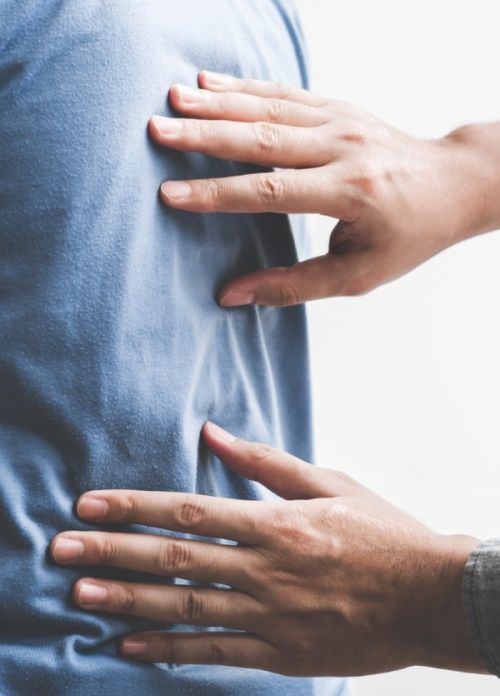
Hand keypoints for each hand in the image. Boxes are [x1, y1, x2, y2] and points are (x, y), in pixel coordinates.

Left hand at [51, 423, 482, 675]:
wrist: (431, 597)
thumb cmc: (382, 533)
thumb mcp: (330, 482)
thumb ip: (267, 462)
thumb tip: (214, 432)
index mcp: (277, 522)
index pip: (190, 512)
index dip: (135, 508)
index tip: (90, 505)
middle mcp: (267, 569)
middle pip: (176, 560)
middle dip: (113, 554)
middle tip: (61, 551)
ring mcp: (273, 615)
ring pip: (187, 608)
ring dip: (129, 602)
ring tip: (80, 595)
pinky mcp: (282, 652)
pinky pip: (217, 652)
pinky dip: (172, 650)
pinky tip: (132, 645)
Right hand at [147, 72, 497, 305]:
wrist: (449, 184)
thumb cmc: (404, 237)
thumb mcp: (357, 276)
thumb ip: (294, 287)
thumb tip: (230, 296)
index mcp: (350, 193)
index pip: (271, 192)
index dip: (217, 194)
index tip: (170, 194)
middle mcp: (344, 149)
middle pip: (263, 139)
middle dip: (205, 135)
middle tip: (157, 130)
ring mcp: (342, 121)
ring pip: (270, 108)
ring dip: (218, 103)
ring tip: (172, 99)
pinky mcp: (338, 108)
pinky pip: (286, 94)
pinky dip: (245, 87)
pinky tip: (210, 82)